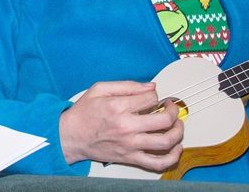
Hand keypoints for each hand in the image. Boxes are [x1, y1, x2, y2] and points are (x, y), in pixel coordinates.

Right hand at [61, 81, 183, 172]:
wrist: (70, 136)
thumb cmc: (83, 113)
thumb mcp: (98, 89)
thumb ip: (126, 85)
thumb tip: (150, 86)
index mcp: (118, 107)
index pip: (150, 98)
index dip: (155, 95)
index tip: (152, 96)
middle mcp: (126, 126)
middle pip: (164, 120)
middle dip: (173, 111)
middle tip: (171, 108)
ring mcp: (130, 144)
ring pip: (165, 142)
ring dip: (178, 132)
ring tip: (176, 125)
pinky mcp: (130, 158)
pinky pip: (157, 163)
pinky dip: (172, 157)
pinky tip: (175, 148)